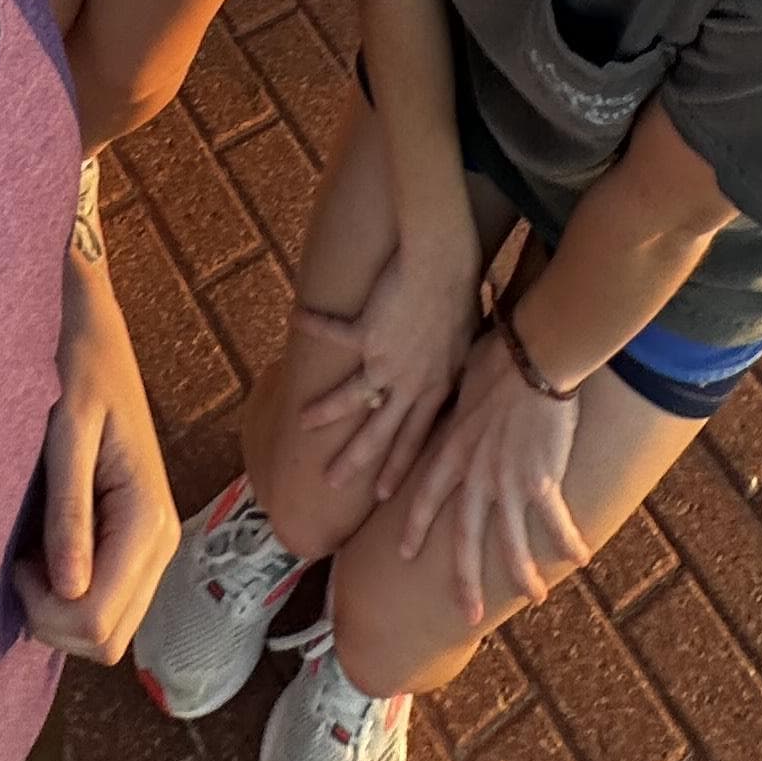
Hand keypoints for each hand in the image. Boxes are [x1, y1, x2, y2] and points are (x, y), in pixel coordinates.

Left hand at [16, 237, 179, 660]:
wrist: (100, 338)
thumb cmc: (77, 374)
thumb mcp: (66, 434)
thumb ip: (68, 510)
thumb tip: (67, 588)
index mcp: (148, 520)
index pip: (98, 619)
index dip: (46, 610)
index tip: (18, 559)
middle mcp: (162, 543)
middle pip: (107, 640)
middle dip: (53, 622)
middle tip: (21, 562)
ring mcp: (154, 548)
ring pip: (109, 631)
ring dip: (61, 612)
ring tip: (33, 552)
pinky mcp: (139, 544)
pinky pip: (108, 602)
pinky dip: (71, 595)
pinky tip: (48, 550)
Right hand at [293, 233, 485, 500]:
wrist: (446, 265)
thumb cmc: (462, 297)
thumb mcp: (466, 346)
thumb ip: (451, 369)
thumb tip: (449, 376)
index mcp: (435, 388)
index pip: (415, 439)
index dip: (397, 466)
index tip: (383, 495)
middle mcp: (409, 383)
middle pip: (378, 432)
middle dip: (354, 461)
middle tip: (332, 482)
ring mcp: (386, 361)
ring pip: (350, 398)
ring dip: (324, 412)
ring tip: (303, 422)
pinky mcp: (367, 332)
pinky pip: (334, 332)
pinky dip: (315, 324)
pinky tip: (296, 317)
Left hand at [396, 327, 588, 623]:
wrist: (531, 357)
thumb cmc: (498, 357)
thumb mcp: (464, 384)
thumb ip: (459, 406)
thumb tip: (461, 402)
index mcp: (452, 449)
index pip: (427, 496)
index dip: (415, 525)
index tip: (402, 552)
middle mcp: (475, 474)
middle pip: (465, 538)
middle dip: (465, 580)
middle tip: (466, 615)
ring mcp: (506, 481)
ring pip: (510, 543)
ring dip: (523, 574)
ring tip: (534, 598)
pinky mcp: (540, 480)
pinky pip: (554, 522)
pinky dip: (568, 541)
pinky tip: (581, 558)